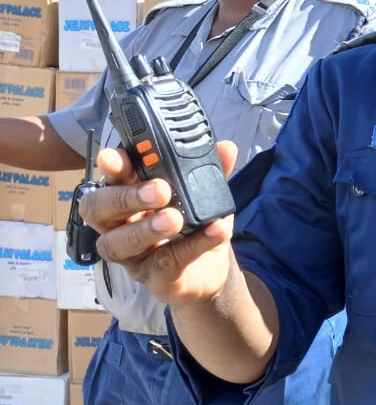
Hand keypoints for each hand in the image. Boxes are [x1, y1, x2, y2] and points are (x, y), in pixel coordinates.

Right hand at [79, 141, 239, 305]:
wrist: (210, 271)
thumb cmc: (194, 226)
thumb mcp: (204, 196)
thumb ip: (210, 172)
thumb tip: (225, 148)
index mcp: (127, 198)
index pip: (109, 180)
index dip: (110, 168)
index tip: (116, 157)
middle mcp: (119, 227)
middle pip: (97, 211)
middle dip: (124, 197)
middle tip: (159, 189)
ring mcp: (132, 256)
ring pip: (118, 244)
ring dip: (146, 229)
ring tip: (175, 218)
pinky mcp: (154, 278)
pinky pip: (165, 263)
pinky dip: (192, 245)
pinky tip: (214, 231)